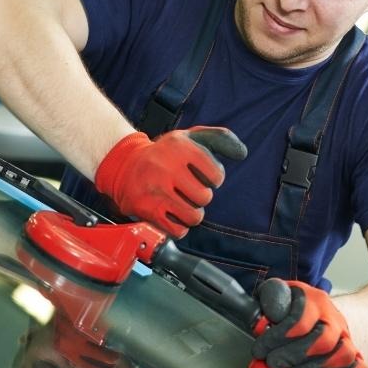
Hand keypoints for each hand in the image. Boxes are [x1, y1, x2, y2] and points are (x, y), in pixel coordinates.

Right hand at [95, 126, 246, 238]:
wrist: (124, 164)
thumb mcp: (191, 137)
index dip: (214, 178)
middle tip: (190, 190)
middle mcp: (166, 168)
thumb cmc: (164, 152)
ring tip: (182, 202)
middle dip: (201, 196)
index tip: (202, 175)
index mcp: (180, 147)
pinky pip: (178, 231)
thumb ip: (220, 139)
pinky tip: (172, 213)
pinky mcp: (146, 210)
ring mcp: (155, 190)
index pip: (216, 175)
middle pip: (205, 197)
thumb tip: (243, 153)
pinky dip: (179, 226)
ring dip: (192, 213)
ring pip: (193, 217)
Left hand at [252, 278, 367, 367]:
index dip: (277, 338)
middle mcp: (334, 317)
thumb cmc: (297, 307)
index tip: (260, 350)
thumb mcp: (280, 295)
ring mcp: (347, 337)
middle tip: (274, 364)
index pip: (300, 320)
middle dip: (294, 356)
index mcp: (314, 300)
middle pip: (323, 340)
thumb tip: (260, 320)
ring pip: (343, 355)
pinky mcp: (356, 355)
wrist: (326, 314)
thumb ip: (269, 301)